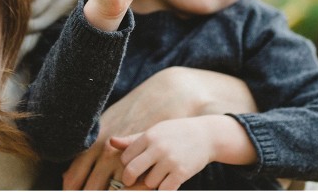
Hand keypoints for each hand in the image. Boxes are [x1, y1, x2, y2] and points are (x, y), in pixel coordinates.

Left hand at [110, 116, 255, 189]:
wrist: (206, 135)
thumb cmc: (176, 133)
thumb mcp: (155, 131)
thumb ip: (133, 139)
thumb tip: (112, 141)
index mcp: (149, 136)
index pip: (126, 157)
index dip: (127, 164)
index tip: (132, 166)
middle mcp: (158, 148)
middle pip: (132, 171)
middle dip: (129, 180)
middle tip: (131, 181)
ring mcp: (170, 161)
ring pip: (149, 183)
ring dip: (152, 183)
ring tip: (160, 175)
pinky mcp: (182, 172)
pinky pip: (164, 189)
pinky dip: (164, 188)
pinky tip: (169, 181)